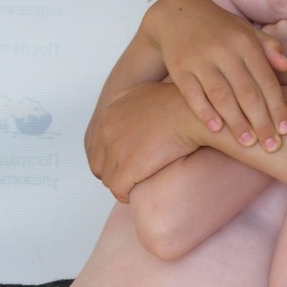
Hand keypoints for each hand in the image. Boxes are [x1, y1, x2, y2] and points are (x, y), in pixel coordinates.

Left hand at [85, 82, 199, 201]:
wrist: (189, 112)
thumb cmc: (176, 101)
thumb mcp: (141, 91)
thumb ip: (124, 98)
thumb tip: (119, 101)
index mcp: (108, 116)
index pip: (96, 146)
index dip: (109, 158)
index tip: (123, 164)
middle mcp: (107, 133)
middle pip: (98, 164)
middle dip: (112, 172)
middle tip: (128, 178)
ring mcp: (116, 150)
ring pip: (108, 179)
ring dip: (120, 185)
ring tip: (134, 187)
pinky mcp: (129, 167)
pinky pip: (118, 190)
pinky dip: (124, 195)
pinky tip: (134, 195)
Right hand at [144, 0, 286, 150]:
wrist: (177, 13)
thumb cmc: (221, 29)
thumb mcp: (247, 31)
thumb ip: (269, 48)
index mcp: (245, 43)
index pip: (266, 80)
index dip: (277, 107)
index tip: (286, 130)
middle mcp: (224, 51)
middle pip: (247, 93)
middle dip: (261, 122)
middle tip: (272, 146)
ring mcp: (200, 60)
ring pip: (222, 96)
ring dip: (236, 123)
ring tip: (248, 144)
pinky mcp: (180, 68)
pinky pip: (193, 95)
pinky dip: (205, 113)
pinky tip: (217, 129)